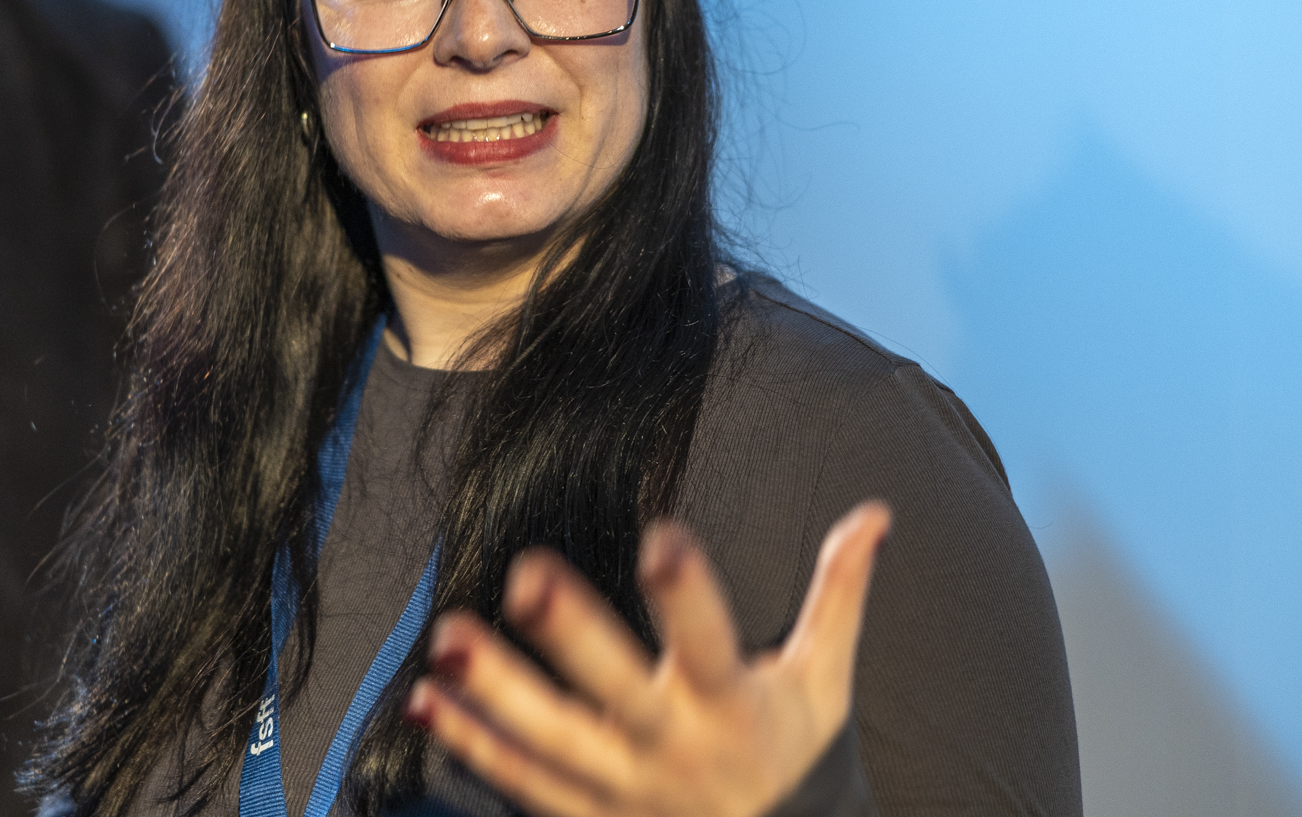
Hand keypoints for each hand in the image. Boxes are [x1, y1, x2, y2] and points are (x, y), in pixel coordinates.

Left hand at [405, 501, 890, 816]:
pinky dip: (471, 744)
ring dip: (496, 693)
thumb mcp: (825, 683)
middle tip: (526, 577)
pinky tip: (425, 700)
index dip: (689, 595)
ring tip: (449, 637)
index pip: (714, 643)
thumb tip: (875, 513)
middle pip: (620, 693)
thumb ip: (839, 595)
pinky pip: (521, 783)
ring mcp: (624, 792)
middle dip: (574, 638)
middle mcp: (674, 750)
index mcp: (734, 706)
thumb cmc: (794, 757)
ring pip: (553, 742)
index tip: (663, 536)